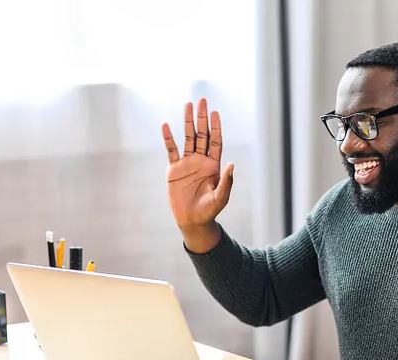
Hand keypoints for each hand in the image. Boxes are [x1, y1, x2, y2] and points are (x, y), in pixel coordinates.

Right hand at [161, 98, 233, 231]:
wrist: (192, 221)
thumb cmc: (209, 211)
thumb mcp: (221, 198)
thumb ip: (226, 181)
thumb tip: (232, 164)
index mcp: (213, 165)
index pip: (215, 141)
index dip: (215, 127)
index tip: (214, 112)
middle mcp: (200, 160)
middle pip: (202, 134)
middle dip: (201, 118)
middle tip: (201, 100)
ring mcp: (187, 163)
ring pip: (187, 138)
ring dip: (187, 122)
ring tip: (187, 105)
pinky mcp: (174, 169)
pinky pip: (171, 150)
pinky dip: (168, 138)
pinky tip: (165, 126)